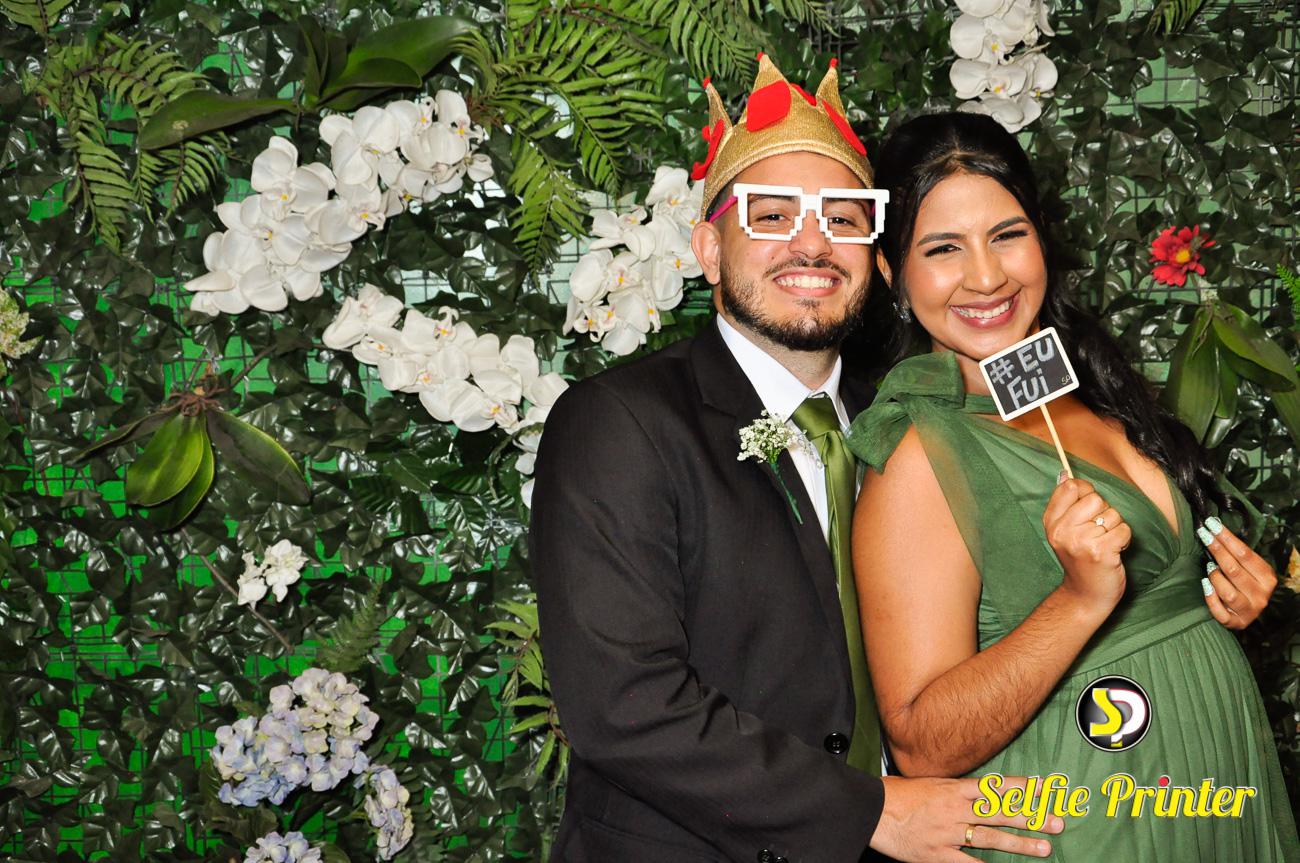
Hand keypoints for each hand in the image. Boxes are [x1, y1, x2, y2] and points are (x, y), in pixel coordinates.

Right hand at [871, 775, 1061, 861]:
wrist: (871, 809)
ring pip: (990, 838)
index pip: (996, 787)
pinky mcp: (937, 855)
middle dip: (1032, 817)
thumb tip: (982, 793)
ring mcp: (948, 833)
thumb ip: (957, 790)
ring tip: (1044, 848)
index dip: (1023, 788)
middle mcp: (955, 809)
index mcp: (954, 789)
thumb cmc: (899, 795)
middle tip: (1057, 822)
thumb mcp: (931, 784)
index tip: (1047, 789)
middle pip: (1000, 813)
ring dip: (1019, 844)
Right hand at [1043, 478, 1130, 613]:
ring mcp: (1081, 542)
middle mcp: (1063, 530)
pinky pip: (1123, 529)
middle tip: (1096, 533)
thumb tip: (1065, 474)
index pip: (1071, 487)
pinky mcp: (1101, 552)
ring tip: (1105, 543)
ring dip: (1115, 528)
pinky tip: (1114, 550)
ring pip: (1112, 514)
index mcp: (1051, 522)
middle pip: (1095, 498)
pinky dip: (1124, 539)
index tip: (1087, 511)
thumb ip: (1064, 503)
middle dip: (1103, 513)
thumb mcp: (1063, 530)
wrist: (1085, 595)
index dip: (1086, 494)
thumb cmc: (1079, 559)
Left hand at [1199, 517, 1277, 629]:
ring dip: (1214, 577)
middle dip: (1217, 550)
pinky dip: (1211, 599)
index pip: (1245, 554)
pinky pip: (1220, 613)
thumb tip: (1214, 528)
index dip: (1227, 538)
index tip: (1211, 524)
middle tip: (1203, 535)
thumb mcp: (1249, 568)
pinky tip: (1205, 586)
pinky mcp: (1237, 623)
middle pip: (1234, 570)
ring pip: (1227, 592)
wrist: (1247, 611)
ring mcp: (1250, 611)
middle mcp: (1261, 595)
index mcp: (1267, 578)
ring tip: (1209, 568)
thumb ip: (1237, 554)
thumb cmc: (1245, 583)